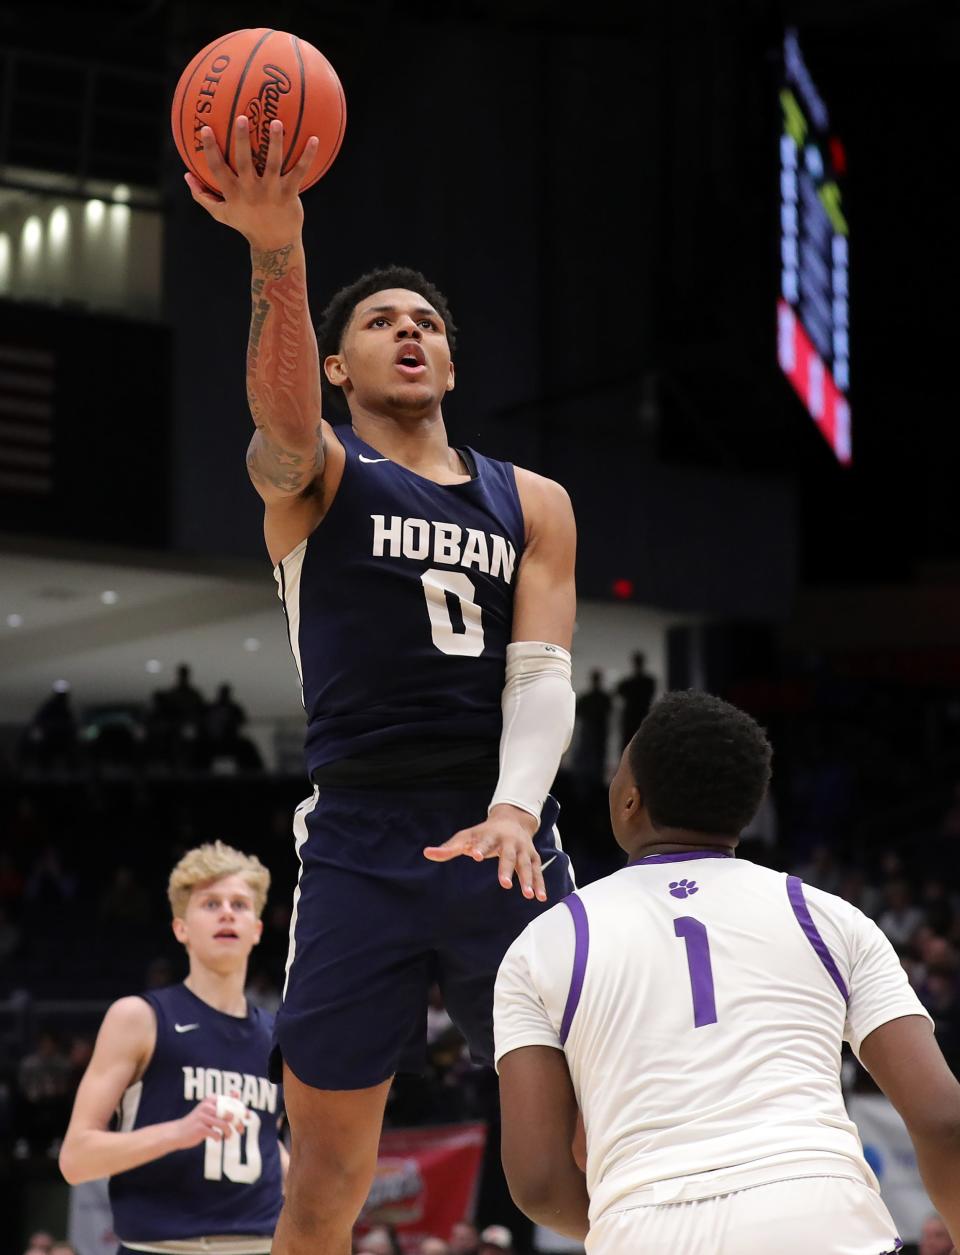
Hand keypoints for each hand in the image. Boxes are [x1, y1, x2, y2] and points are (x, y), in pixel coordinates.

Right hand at [170, 1093, 246, 1149]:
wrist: (178, 1132)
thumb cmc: (198, 1121)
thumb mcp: (209, 1109)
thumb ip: (223, 1102)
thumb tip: (237, 1091)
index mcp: (212, 1099)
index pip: (232, 1102)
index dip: (242, 1110)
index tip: (248, 1116)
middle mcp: (208, 1105)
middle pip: (230, 1113)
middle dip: (238, 1123)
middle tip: (241, 1130)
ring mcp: (203, 1116)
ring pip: (225, 1124)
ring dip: (229, 1133)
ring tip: (228, 1137)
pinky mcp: (200, 1128)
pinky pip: (216, 1134)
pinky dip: (219, 1138)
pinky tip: (217, 1139)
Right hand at [184, 116, 318, 249]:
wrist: (274, 244)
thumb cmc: (246, 225)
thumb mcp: (221, 214)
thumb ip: (203, 195)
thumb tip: (186, 176)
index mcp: (233, 193)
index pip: (218, 168)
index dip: (210, 149)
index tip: (205, 128)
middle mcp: (251, 191)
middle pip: (244, 162)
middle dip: (242, 140)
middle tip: (241, 117)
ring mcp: (271, 192)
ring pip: (273, 164)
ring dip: (275, 143)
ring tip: (277, 122)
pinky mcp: (289, 195)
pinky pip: (299, 172)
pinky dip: (308, 157)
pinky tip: (315, 139)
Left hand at [423, 804, 546, 900]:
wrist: (512, 819)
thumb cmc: (483, 833)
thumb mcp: (466, 837)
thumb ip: (449, 848)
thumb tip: (427, 853)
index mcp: (491, 835)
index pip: (484, 841)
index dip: (479, 848)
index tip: (474, 855)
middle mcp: (509, 842)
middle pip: (509, 856)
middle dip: (507, 869)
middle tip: (505, 884)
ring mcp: (523, 849)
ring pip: (526, 865)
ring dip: (528, 879)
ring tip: (528, 895)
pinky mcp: (532, 857)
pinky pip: (537, 871)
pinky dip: (540, 884)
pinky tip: (540, 898)